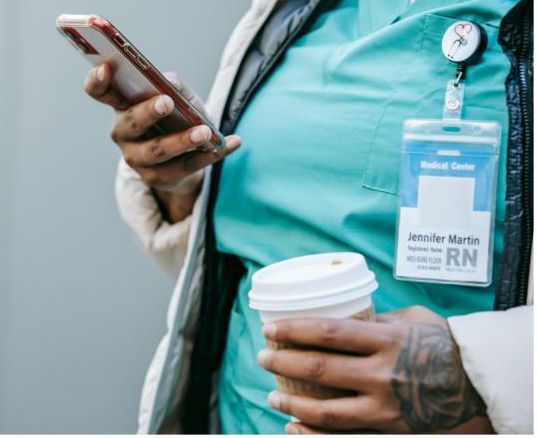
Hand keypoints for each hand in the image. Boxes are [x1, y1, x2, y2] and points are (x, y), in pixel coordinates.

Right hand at [84, 63, 240, 221]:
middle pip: (131, 123)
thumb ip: (171, 84)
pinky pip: (187, 167)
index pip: (98, 91)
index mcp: (121, 105)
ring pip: (157, 151)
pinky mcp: (159, 178)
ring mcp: (138, 159)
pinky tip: (231, 142)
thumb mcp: (175, 94)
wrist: (183, 156)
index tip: (107, 68)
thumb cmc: (175, 115)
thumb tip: (169, 85)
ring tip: (205, 132)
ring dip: (182, 141)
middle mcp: (122, 133)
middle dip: (148, 112)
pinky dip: (212, 154)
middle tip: (167, 102)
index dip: (97, 80)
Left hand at [257, 305, 491, 433]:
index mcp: (386, 339)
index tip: (270, 328)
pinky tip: (293, 426)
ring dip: (293, 402)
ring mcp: (387, 406)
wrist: (480, 384)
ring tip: (272, 395)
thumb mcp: (410, 320)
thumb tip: (337, 317)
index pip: (327, 332)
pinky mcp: (390, 429)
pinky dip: (314, 433)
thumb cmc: (442, 344)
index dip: (293, 330)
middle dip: (284, 363)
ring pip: (328, 410)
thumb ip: (373, 320)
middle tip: (263, 357)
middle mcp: (384, 373)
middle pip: (320, 369)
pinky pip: (345, 435)